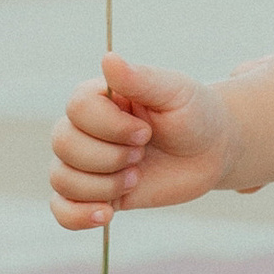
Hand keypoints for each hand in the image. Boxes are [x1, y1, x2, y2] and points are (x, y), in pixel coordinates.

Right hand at [49, 54, 236, 230]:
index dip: (111, 127)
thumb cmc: (194, 114)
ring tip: (135, 177)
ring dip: (103, 185)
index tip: (147, 132)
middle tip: (143, 154)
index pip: (77, 109)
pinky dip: (76, 216)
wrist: (211, 151)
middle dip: (109, 157)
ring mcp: (87, 162)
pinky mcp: (95, 193)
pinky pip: (62, 209)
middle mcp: (84, 128)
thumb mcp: (175, 93)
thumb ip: (142, 79)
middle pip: (63, 144)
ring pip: (61, 178)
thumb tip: (108, 58)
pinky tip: (107, 214)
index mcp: (99, 97)